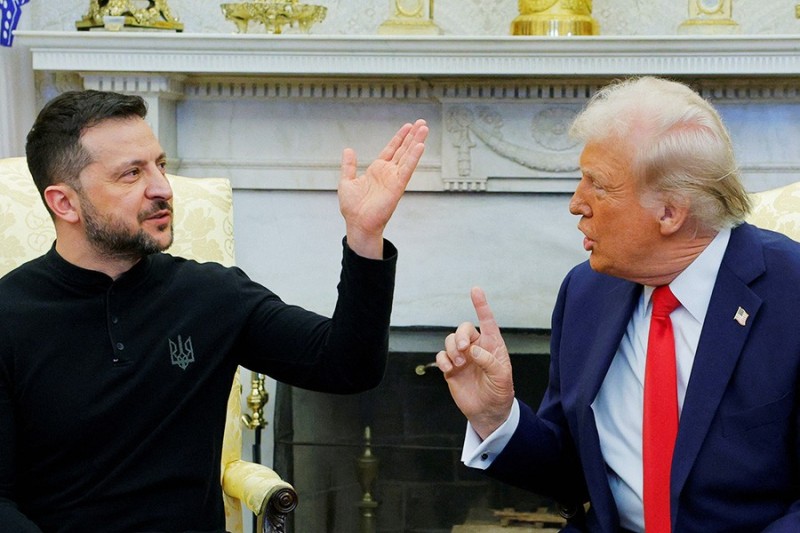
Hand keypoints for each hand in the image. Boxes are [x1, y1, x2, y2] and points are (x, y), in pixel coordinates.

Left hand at [338, 119, 427, 258]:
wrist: (357, 223)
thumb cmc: (353, 208)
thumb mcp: (346, 181)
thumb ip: (349, 166)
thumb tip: (348, 150)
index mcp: (378, 170)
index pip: (392, 150)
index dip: (399, 138)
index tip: (408, 126)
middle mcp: (388, 173)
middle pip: (403, 150)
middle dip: (412, 136)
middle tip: (422, 123)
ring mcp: (394, 179)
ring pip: (408, 156)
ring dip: (416, 142)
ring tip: (424, 129)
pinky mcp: (397, 186)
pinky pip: (407, 169)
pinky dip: (414, 158)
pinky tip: (420, 146)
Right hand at [436, 287, 514, 439]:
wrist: (487, 412)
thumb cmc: (499, 392)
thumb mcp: (502, 377)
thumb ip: (489, 361)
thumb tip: (473, 350)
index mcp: (492, 345)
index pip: (487, 321)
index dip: (481, 305)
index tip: (475, 290)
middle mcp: (476, 347)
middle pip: (463, 329)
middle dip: (461, 336)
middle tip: (463, 350)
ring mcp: (462, 357)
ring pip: (450, 340)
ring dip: (452, 349)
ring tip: (459, 364)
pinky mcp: (451, 368)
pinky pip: (441, 356)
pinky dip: (442, 360)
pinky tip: (449, 369)